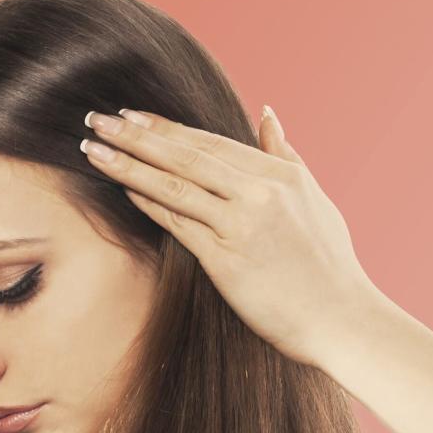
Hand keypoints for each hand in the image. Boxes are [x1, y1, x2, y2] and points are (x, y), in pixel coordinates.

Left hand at [81, 106, 381, 367]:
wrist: (340, 318)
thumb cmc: (328, 263)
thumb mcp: (313, 196)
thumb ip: (285, 153)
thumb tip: (267, 113)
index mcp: (279, 174)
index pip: (209, 142)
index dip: (165, 127)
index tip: (131, 114)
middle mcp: (259, 192)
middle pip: (185, 155)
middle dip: (135, 135)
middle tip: (97, 119)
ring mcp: (241, 225)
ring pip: (174, 185)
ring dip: (129, 165)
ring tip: (93, 149)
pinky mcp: (226, 260)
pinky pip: (179, 224)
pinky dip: (149, 203)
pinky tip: (122, 190)